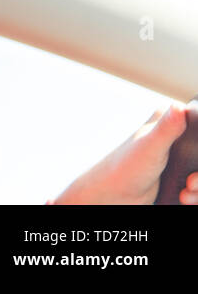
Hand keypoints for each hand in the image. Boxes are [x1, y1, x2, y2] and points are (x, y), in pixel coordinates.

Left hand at [51, 101, 197, 203]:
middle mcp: (175, 135)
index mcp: (169, 119)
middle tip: (190, 182)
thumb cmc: (125, 166)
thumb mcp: (150, 146)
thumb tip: (178, 107)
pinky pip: (197, 185)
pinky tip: (184, 196)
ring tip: (186, 193)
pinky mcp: (179, 173)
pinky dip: (196, 194)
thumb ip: (166, 127)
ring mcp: (178, 156)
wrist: (114, 193)